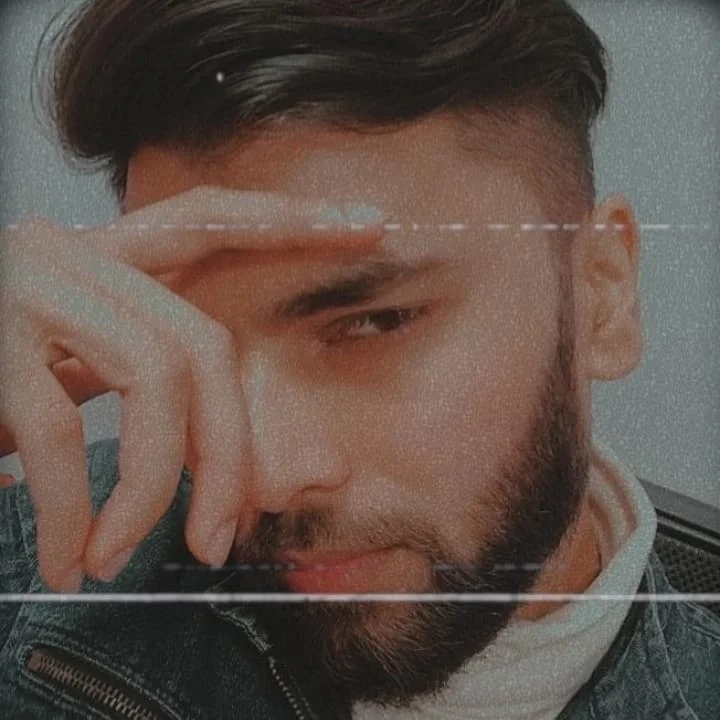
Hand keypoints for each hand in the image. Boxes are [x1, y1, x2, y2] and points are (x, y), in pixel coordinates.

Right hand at [0, 186, 382, 591]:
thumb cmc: (1, 388)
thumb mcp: (93, 381)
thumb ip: (175, 403)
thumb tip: (302, 470)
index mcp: (107, 262)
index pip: (212, 220)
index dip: (289, 221)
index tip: (368, 224)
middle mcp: (74, 256)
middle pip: (203, 346)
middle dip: (226, 453)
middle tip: (217, 537)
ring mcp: (27, 284)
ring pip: (150, 380)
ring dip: (150, 488)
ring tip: (124, 554)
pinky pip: (58, 429)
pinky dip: (73, 506)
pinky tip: (71, 553)